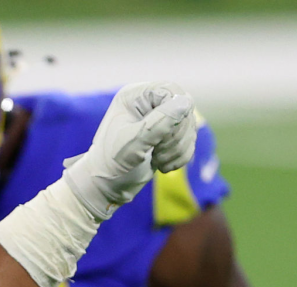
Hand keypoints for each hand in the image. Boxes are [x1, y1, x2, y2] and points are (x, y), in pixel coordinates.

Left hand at [63, 82, 196, 219]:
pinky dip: (181, 156)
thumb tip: (186, 102)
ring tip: (157, 161)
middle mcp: (148, 103)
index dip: (174, 114)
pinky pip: (190, 140)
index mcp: (134, 97)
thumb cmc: (110, 164)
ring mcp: (160, 118)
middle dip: (176, 136)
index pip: (170, 90)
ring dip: (178, 148)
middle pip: (184, 108)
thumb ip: (157, 123)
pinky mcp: (168, 134)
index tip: (160, 138)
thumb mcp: (132, 145)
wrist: (106, 186)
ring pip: (189, 126)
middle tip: (157, 154)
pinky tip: (162, 166)